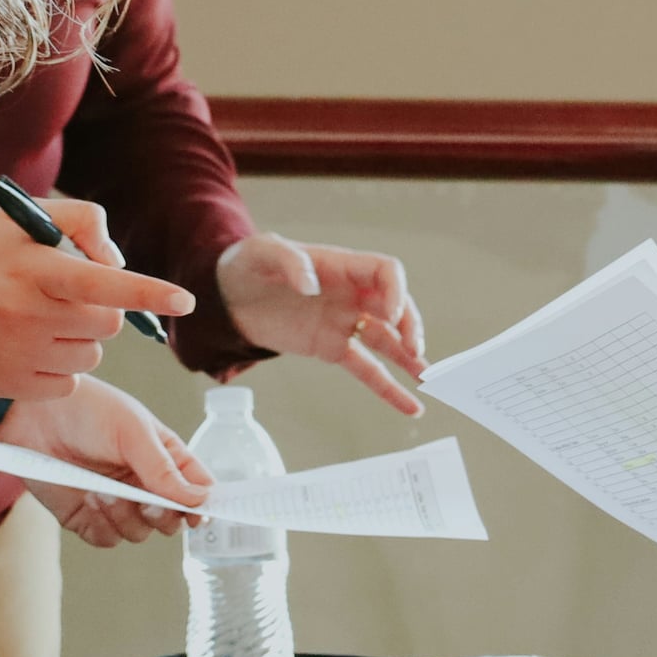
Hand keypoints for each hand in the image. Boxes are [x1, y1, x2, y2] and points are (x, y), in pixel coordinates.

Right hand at [0, 198, 194, 399]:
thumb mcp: (21, 217)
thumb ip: (81, 222)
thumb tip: (117, 264)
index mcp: (34, 268)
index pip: (104, 283)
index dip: (148, 292)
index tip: (185, 301)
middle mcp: (27, 314)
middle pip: (108, 323)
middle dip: (101, 308)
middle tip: (64, 295)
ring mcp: (17, 354)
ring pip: (91, 355)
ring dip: (79, 338)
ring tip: (37, 319)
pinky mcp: (9, 386)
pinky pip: (68, 383)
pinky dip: (59, 367)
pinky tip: (26, 345)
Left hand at [5, 377, 211, 546]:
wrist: (33, 415)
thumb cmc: (87, 409)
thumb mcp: (132, 431)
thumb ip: (164, 469)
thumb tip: (201, 500)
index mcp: (164, 458)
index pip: (197, 489)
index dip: (202, 506)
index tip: (198, 515)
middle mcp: (143, 484)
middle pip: (171, 521)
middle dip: (163, 516)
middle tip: (148, 502)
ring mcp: (116, 503)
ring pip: (139, 533)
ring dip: (125, 516)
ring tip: (103, 490)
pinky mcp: (87, 517)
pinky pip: (107, 539)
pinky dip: (102, 524)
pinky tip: (88, 497)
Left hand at [217, 234, 425, 413]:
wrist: (226, 296)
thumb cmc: (247, 264)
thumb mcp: (261, 252)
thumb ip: (289, 261)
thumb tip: (312, 285)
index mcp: (341, 266)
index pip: (385, 272)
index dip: (395, 291)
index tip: (391, 313)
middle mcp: (351, 293)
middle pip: (396, 306)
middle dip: (410, 327)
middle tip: (414, 350)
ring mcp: (343, 322)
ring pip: (387, 340)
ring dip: (410, 358)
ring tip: (430, 379)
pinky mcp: (331, 348)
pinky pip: (367, 368)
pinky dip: (388, 388)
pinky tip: (410, 405)